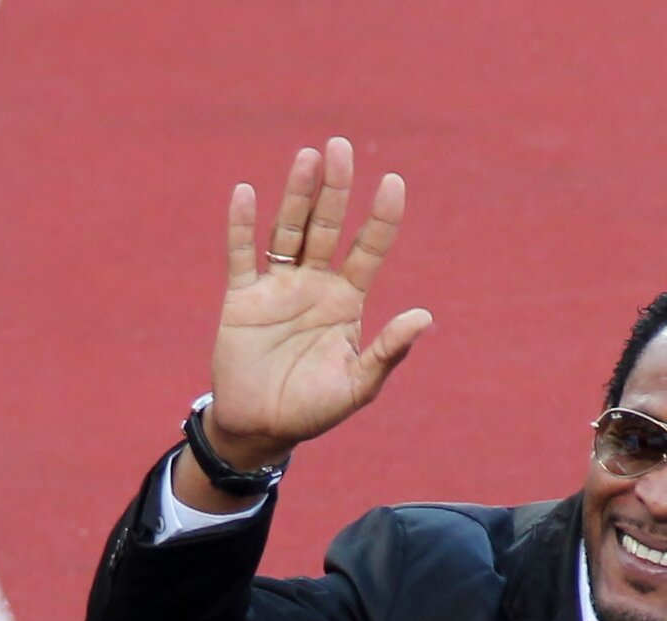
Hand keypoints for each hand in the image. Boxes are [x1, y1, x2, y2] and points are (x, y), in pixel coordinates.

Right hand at [205, 136, 431, 469]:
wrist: (262, 428)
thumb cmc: (315, 409)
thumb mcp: (359, 384)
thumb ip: (388, 351)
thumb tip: (425, 316)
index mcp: (347, 302)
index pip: (368, 250)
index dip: (381, 218)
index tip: (394, 182)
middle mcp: (315, 286)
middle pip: (327, 227)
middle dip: (336, 190)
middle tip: (341, 147)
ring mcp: (278, 288)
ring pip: (288, 230)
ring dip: (297, 195)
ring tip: (308, 156)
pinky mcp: (242, 298)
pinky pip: (242, 254)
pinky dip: (242, 225)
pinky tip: (246, 192)